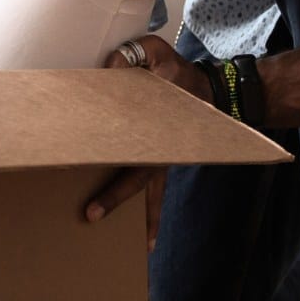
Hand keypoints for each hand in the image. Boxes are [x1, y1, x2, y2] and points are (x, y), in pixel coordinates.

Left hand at [84, 36, 214, 250]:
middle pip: (139, 181)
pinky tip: (148, 238)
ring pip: (152, 193)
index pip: (132, 152)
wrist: (212, 90)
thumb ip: (135, 54)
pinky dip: (151, 211)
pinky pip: (154, 189)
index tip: (87, 192)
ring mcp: (165, 158)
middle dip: (116, 199)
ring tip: (140, 248)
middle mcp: (162, 150)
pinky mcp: (163, 161)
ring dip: (145, 219)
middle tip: (90, 217)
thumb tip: (110, 69)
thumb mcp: (157, 53)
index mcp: (158, 128)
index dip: (111, 173)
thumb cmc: (178, 72)